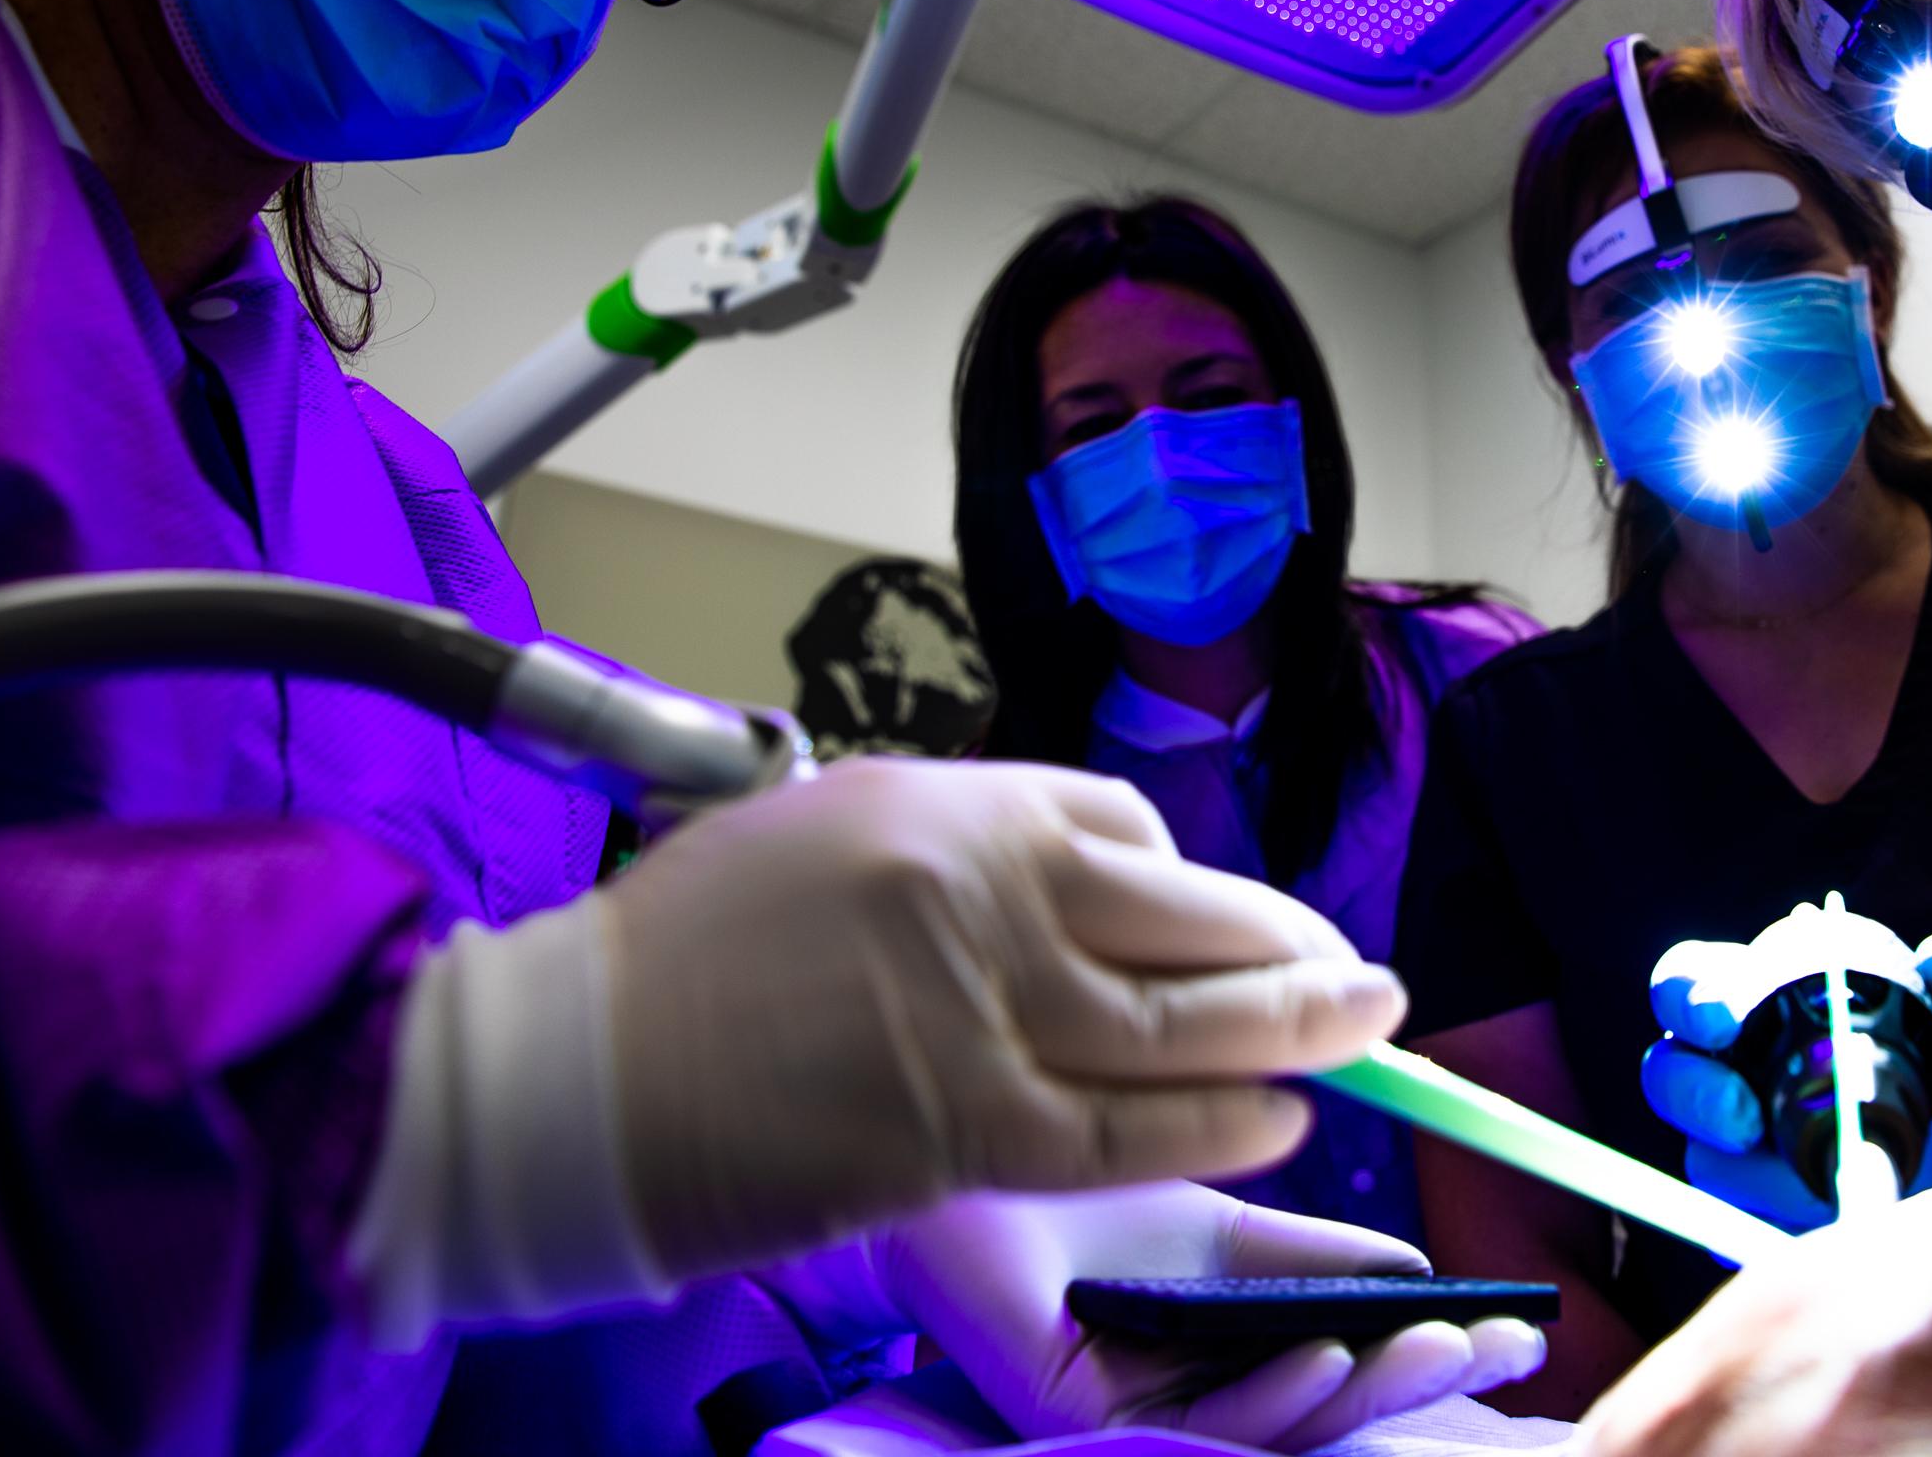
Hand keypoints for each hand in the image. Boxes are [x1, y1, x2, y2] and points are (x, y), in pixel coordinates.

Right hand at [605, 757, 1406, 1277]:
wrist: (565, 1070)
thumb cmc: (675, 956)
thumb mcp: (821, 832)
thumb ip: (953, 851)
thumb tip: (1071, 891)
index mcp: (948, 803)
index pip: (1124, 827)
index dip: (1196, 886)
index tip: (1236, 920)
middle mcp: (983, 892)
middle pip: (1184, 920)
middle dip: (1292, 949)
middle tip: (1365, 976)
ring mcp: (981, 1010)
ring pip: (1176, 1028)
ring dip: (1288, 1035)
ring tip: (1361, 1036)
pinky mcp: (962, 1125)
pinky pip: (1125, 1129)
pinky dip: (1214, 1125)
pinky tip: (1278, 1120)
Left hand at [873, 1184, 1547, 1450]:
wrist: (953, 1133)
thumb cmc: (1073, 1175)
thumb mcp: (1220, 1215)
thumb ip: (1311, 1252)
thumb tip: (1422, 1272)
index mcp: (1227, 1346)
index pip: (1344, 1369)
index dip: (1429, 1356)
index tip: (1518, 1330)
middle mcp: (1183, 1389)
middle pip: (1323, 1413)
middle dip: (1417, 1386)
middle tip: (1495, 1349)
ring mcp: (1127, 1409)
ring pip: (1271, 1430)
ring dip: (1363, 1393)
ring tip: (1434, 1344)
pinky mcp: (1069, 1415)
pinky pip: (1189, 1424)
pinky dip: (1269, 1393)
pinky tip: (1321, 1352)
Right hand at [1642, 914, 1931, 1228]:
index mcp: (1766, 1006)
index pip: (1695, 983)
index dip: (1691, 995)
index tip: (1724, 1020)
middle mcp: (1739, 1077)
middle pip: (1672, 1070)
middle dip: (1691, 1087)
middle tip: (1740, 1113)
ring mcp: (1747, 1156)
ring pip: (1699, 1152)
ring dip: (1727, 1161)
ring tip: (1783, 1174)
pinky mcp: (1765, 1223)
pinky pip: (1738, 1229)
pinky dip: (1762, 1227)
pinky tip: (1808, 1228)